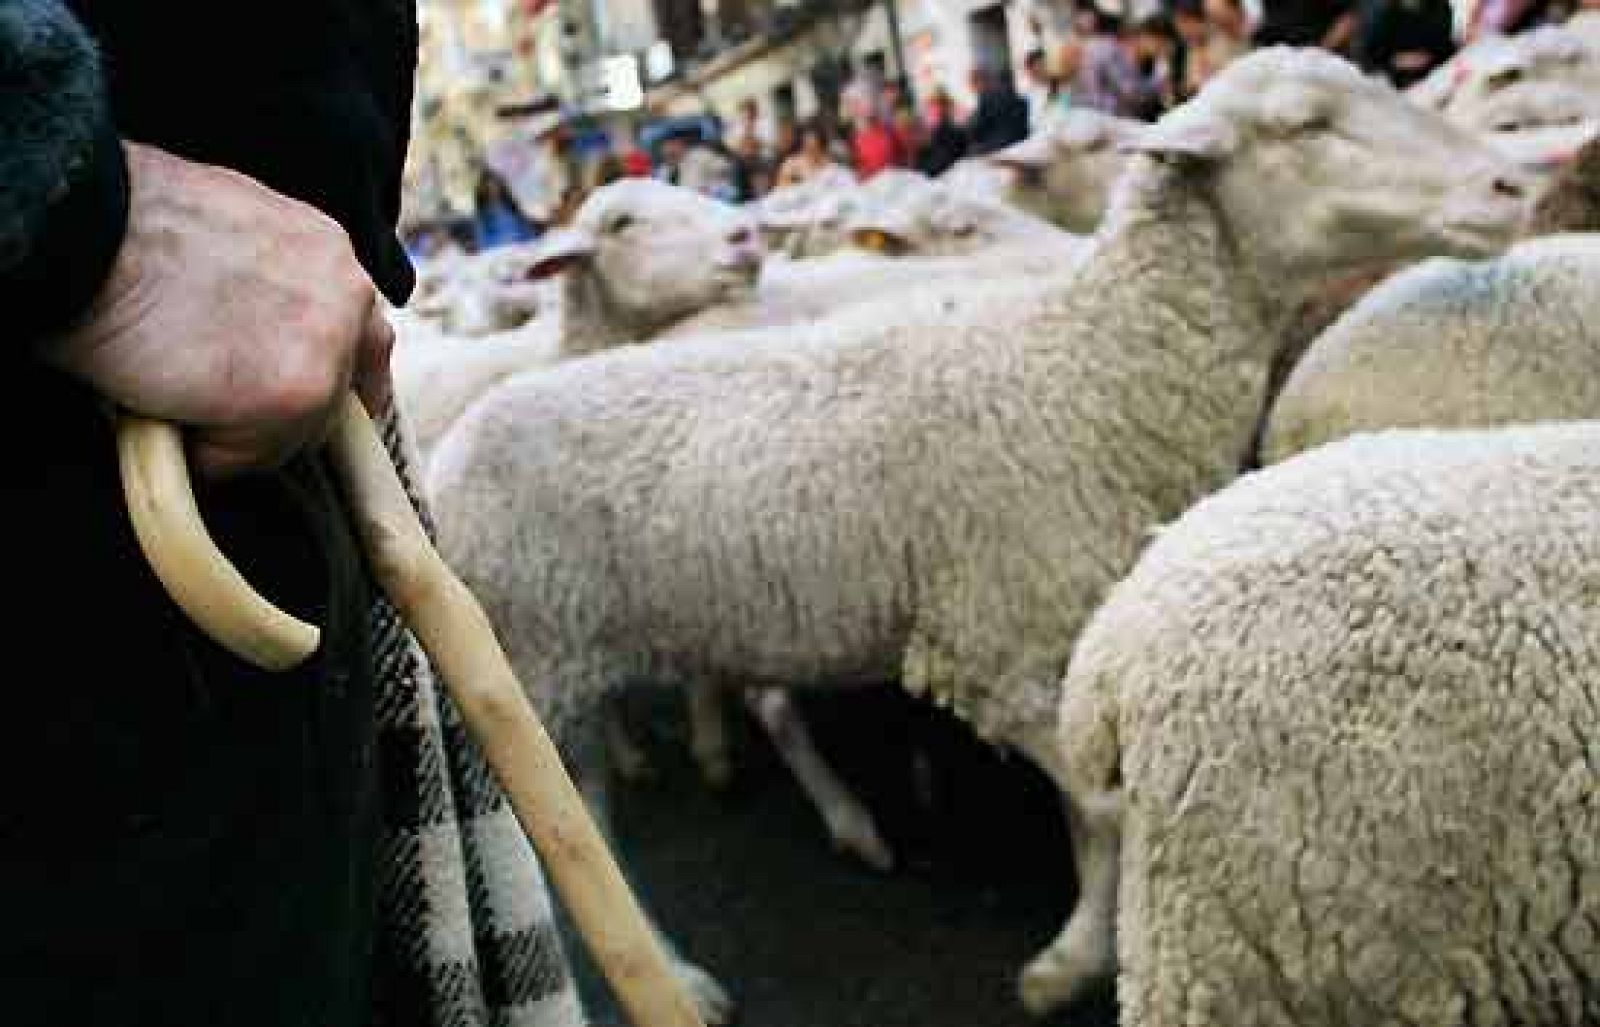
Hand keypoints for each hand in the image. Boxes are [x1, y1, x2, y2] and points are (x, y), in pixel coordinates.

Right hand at [45, 141, 393, 477]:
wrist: (85, 227)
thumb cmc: (129, 224)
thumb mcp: (231, 230)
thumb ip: (272, 282)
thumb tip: (261, 329)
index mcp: (331, 255)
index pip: (361, 339)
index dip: (327, 376)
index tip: (296, 400)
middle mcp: (348, 299)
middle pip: (335, 396)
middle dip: (281, 410)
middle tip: (216, 402)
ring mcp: (328, 351)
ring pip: (294, 434)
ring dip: (237, 432)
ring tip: (175, 395)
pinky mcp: (293, 396)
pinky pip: (247, 458)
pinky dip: (203, 454)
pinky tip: (162, 411)